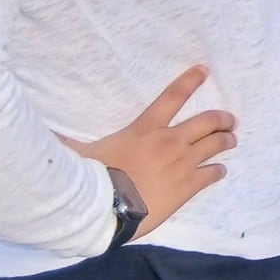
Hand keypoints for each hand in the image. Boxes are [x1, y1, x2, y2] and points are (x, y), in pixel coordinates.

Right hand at [62, 67, 235, 240]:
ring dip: (226, 141)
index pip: (173, 96)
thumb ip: (69, 141)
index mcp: (145, 129)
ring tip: (232, 140)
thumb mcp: (79, 153)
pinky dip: (218, 170)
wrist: (106, 210)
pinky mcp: (188, 186)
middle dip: (222, 119)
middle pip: (207, 121)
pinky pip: (211, 174)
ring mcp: (182, 163)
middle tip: (229, 120)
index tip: (204, 70)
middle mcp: (169, 141)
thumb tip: (47, 132)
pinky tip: (220, 171)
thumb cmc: (91, 178)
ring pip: (215, 145)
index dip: (190, 80)